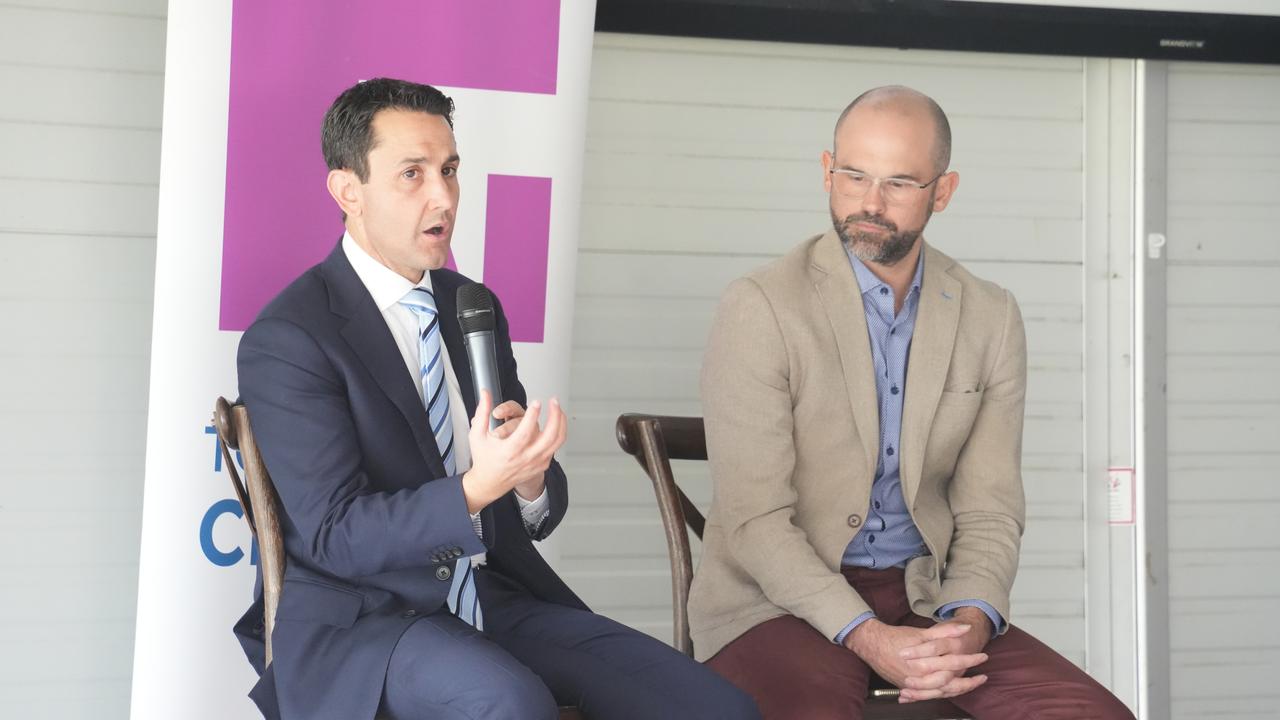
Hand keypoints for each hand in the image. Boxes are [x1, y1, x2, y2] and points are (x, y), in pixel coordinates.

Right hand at [461, 391, 565, 512]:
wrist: (490, 482)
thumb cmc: (484, 458)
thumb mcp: (477, 435)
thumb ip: (482, 412)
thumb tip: (485, 394)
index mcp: (509, 451)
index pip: (524, 433)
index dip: (532, 416)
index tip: (536, 402)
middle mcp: (525, 458)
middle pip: (548, 437)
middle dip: (554, 416)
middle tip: (553, 401)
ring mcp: (536, 462)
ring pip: (557, 441)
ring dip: (561, 422)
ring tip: (558, 408)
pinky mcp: (542, 464)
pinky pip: (556, 447)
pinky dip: (558, 432)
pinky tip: (556, 421)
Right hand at [846, 619, 987, 703]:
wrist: (872, 645)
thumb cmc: (895, 637)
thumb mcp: (921, 632)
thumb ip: (945, 631)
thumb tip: (965, 628)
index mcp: (924, 662)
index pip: (954, 663)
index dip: (970, 660)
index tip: (981, 657)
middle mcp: (920, 677)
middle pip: (951, 683)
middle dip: (969, 680)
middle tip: (982, 676)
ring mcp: (914, 685)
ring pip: (942, 693)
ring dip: (959, 690)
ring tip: (971, 685)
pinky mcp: (908, 688)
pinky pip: (929, 696)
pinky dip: (941, 695)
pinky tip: (950, 693)